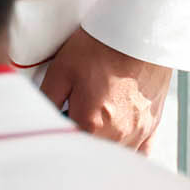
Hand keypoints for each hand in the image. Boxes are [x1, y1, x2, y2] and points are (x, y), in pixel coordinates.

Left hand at [37, 27, 173, 152]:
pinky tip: (116, 143)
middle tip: (72, 125)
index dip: (58, 142)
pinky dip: (127, 152)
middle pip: (93, 155)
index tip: (53, 134)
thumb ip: (47, 101)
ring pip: (116, 156)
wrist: (138, 33)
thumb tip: (37, 121)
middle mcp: (118, 133)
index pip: (69, 148)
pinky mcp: (153, 124)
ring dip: (101, 149)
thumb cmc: (101, 47)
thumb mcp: (61, 70)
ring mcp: (138, 131)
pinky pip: (141, 153)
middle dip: (80, 145)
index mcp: (91, 123)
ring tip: (92, 128)